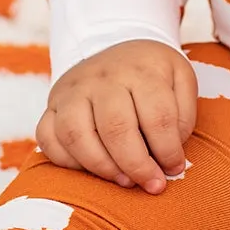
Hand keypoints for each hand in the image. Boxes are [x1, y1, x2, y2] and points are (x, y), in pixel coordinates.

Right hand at [36, 41, 197, 193]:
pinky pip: (47, 138)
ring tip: (124, 180)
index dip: (168, 150)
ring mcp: (72, 91)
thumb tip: (169, 156)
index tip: (174, 167)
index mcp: (140, 71)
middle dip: (137, 165)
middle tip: (152, 184)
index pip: (157, 116)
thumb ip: (182, 115)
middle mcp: (102, 78)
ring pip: (76, 135)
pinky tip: (92, 169)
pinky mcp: (51, 105)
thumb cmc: (151, 73)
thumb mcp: (180, 79)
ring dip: (102, 167)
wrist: (114, 45)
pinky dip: (67, 162)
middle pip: (115, 128)